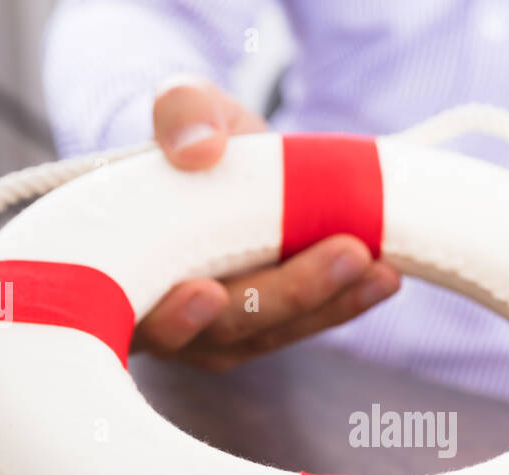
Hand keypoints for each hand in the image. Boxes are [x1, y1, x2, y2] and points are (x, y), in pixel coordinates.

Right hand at [136, 79, 400, 370]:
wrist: (221, 161)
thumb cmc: (190, 142)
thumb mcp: (184, 109)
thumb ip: (181, 113)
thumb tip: (199, 147)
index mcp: (124, 270)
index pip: (141, 312)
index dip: (173, 314)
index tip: (207, 291)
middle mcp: (165, 317)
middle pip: (223, 329)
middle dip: (286, 295)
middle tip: (347, 254)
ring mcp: (216, 331)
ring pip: (270, 332)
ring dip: (330, 302)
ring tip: (380, 269)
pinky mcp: (264, 328)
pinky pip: (303, 324)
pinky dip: (345, 302)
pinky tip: (384, 277)